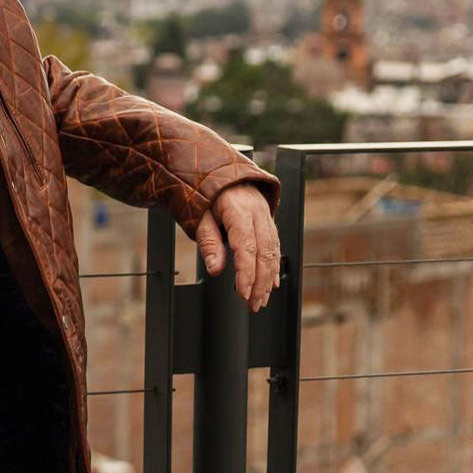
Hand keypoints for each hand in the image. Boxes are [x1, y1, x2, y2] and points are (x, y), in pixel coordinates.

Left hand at [193, 183, 281, 312]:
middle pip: (264, 252)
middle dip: (259, 282)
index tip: (243, 293)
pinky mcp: (267, 220)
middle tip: (252, 304)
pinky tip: (271, 282)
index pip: (246, 246)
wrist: (218, 169)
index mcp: (239, 208)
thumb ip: (208, 241)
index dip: (246, 273)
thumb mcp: (198, 213)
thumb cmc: (205, 190)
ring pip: (273, 251)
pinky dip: (273, 266)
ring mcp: (266, 215)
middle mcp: (257, 211)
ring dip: (268, 278)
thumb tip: (215, 269)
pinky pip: (274, 245)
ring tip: (260, 299)